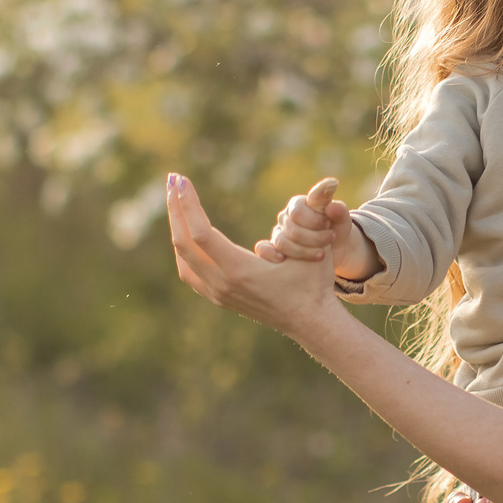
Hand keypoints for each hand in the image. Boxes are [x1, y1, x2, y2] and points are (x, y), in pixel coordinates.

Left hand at [167, 172, 341, 338]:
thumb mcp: (316, 248)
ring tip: (176, 201)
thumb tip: (329, 182)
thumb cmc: (314, 284)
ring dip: (177, 227)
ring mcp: (217, 294)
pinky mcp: (218, 298)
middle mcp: (222, 284)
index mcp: (239, 271)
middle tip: (173, 179)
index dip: (188, 205)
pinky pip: (189, 270)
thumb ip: (317, 215)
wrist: (310, 322)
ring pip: (182, 258)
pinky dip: (184, 247)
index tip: (182, 180)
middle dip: (175, 209)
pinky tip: (186, 231)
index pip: (201, 233)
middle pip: (183, 243)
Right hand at [258, 177, 349, 264]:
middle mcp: (285, 217)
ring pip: (282, 243)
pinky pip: (263, 249)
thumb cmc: (336, 228)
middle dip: (314, 237)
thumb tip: (332, 194)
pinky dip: (270, 253)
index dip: (314, 221)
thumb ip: (338, 208)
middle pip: (292, 229)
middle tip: (331, 238)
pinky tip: (282, 259)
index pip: (298, 212)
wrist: (336, 249)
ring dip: (303, 251)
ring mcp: (278, 232)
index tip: (328, 224)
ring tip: (322, 254)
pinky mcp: (275, 248)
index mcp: (297, 204)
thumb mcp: (342, 218)